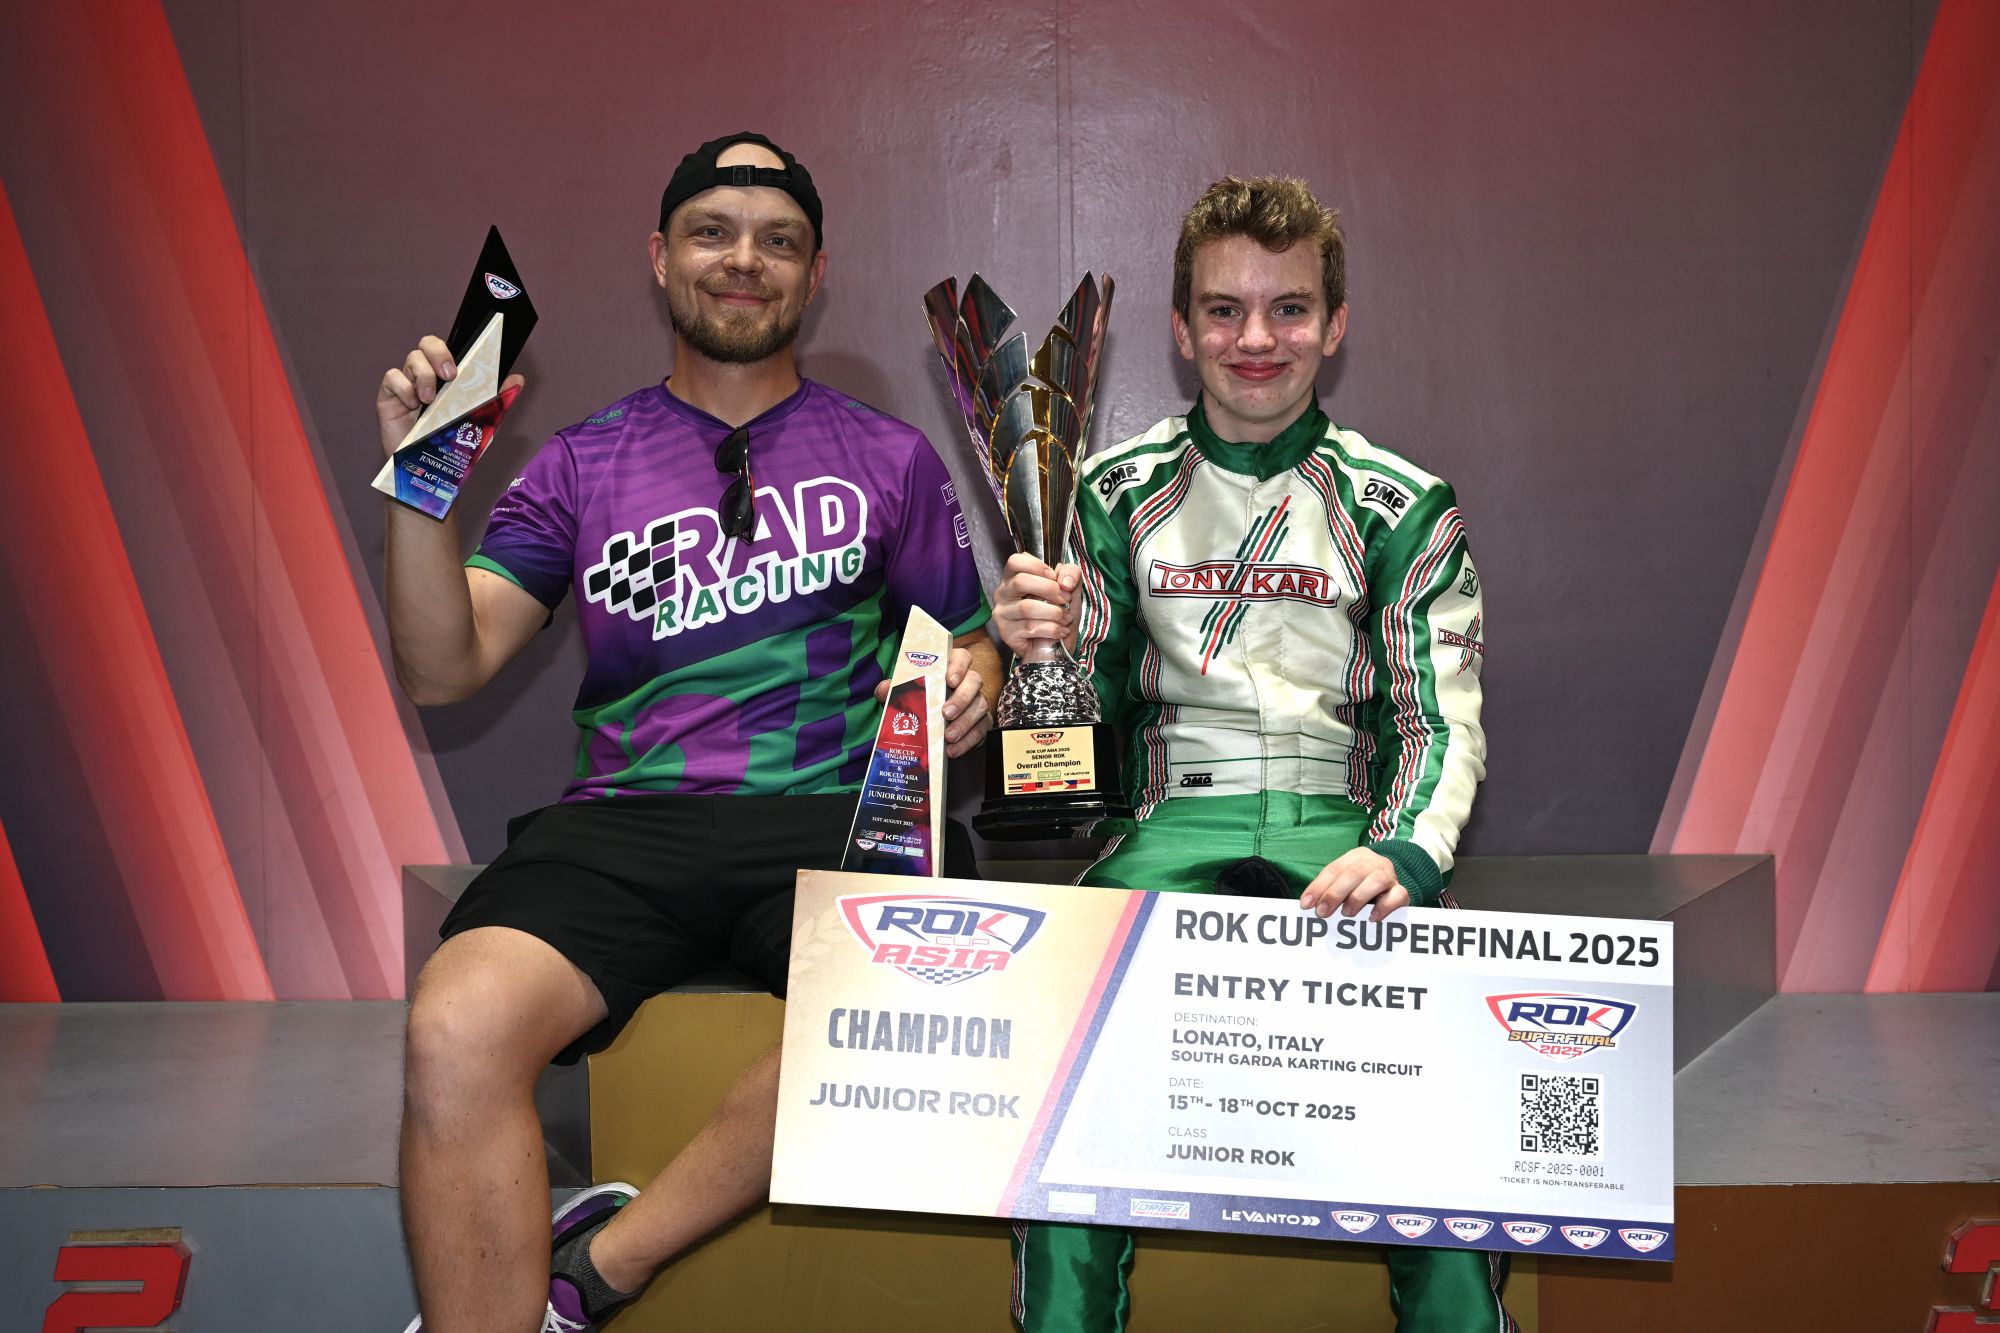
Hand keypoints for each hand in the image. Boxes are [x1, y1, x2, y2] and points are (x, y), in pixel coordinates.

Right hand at [377, 334, 524, 457]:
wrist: (429, 472)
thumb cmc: (452, 446)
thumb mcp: (481, 423)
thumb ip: (498, 400)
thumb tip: (518, 379)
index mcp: (448, 378)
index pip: (448, 348)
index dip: (454, 348)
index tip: (465, 362)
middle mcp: (427, 376)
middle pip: (427, 344)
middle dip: (439, 353)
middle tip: (450, 376)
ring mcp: (408, 385)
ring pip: (412, 358)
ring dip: (424, 376)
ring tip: (430, 400)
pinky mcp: (389, 397)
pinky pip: (392, 377)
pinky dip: (403, 388)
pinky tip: (413, 405)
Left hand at [873, 646, 991, 757]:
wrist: (928, 725)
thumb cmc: (919, 699)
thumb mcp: (905, 692)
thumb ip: (894, 688)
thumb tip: (883, 690)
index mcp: (951, 667)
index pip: (962, 657)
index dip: (958, 666)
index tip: (949, 680)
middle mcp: (968, 682)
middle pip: (974, 681)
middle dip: (961, 698)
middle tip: (946, 713)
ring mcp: (977, 702)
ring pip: (980, 706)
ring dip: (964, 722)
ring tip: (949, 736)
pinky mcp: (981, 723)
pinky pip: (980, 730)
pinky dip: (967, 741)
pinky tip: (953, 749)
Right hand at [993, 552, 1079, 657]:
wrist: (1057, 646)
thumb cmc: (1058, 613)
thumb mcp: (1069, 589)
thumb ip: (1070, 574)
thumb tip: (1065, 582)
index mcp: (1014, 577)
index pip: (1015, 561)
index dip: (1037, 566)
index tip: (1054, 577)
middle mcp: (1003, 593)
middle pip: (1021, 582)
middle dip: (1049, 589)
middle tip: (1065, 599)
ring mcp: (1002, 614)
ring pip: (1027, 608)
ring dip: (1054, 613)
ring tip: (1066, 618)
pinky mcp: (1006, 633)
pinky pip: (1030, 628)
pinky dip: (1051, 629)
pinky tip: (1061, 631)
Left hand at [1300, 848, 1408, 920]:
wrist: (1395, 883)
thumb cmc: (1362, 885)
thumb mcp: (1344, 882)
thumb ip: (1329, 890)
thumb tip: (1308, 906)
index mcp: (1355, 857)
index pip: (1334, 869)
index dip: (1318, 886)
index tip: (1306, 904)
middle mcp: (1373, 862)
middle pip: (1354, 873)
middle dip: (1335, 893)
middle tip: (1322, 913)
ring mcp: (1390, 876)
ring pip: (1376, 880)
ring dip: (1358, 898)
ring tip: (1346, 914)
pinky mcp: (1402, 891)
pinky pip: (1398, 895)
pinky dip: (1384, 907)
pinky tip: (1372, 917)